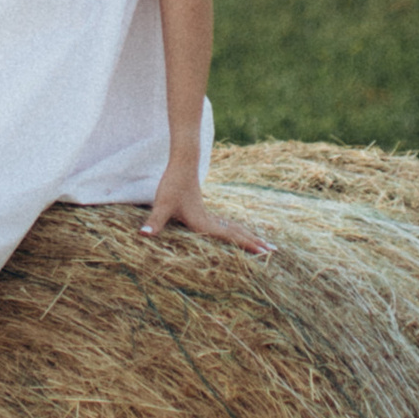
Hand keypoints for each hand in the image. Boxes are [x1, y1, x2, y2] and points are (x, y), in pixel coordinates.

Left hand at [139, 167, 269, 255]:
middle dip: (255, 242)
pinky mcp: (205, 211)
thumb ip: (154, 221)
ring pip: (234, 228)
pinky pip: (226, 225)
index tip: (264, 253)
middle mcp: (210, 220)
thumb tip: (143, 235)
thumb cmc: (172, 185)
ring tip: (264, 243)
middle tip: (275, 250)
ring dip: (249, 236)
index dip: (247, 246)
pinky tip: (238, 233)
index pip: (230, 237)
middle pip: (238, 233)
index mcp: (204, 223)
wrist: (182, 164)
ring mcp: (209, 215)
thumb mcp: (162, 205)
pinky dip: (237, 231)